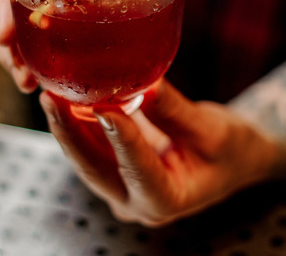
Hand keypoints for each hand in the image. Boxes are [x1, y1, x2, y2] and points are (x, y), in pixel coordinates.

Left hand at [39, 80, 282, 226]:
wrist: (234, 158)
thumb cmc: (232, 149)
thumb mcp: (211, 130)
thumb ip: (173, 111)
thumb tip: (144, 82)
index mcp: (167, 201)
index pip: (139, 170)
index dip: (120, 138)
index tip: (104, 107)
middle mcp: (136, 203)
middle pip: (95, 168)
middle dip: (70, 132)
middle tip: (51, 98)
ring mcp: (121, 189)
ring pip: (86, 158)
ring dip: (67, 125)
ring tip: (50, 91)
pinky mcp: (113, 170)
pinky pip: (90, 147)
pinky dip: (78, 121)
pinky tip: (64, 95)